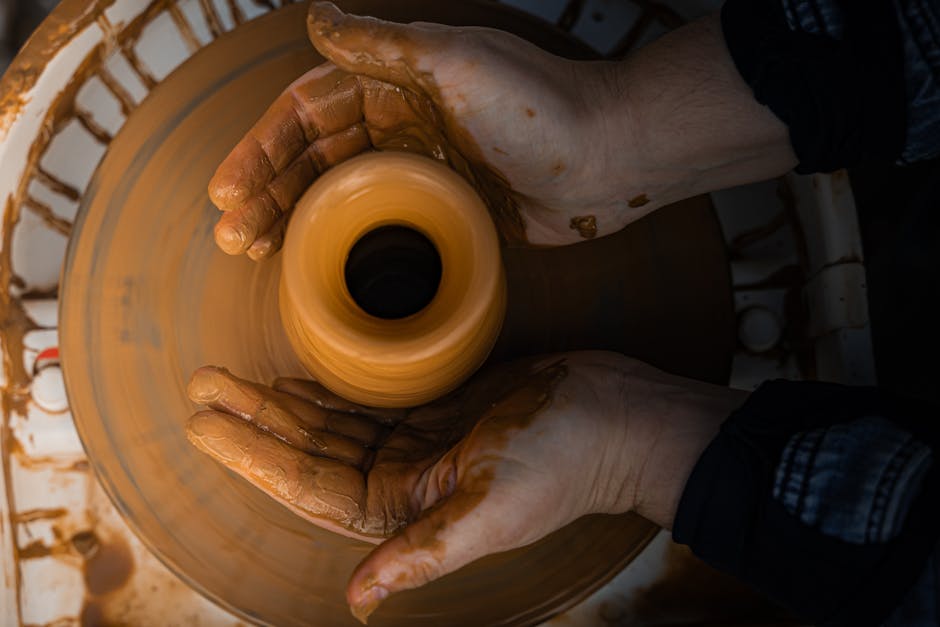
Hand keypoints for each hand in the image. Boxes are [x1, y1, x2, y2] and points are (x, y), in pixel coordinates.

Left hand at [185, 352, 746, 622]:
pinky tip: (295, 371)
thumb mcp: (491, 510)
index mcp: (406, 514)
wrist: (621, 417)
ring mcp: (419, 445)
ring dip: (282, 402)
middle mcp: (403, 484)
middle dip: (255, 422)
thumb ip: (422, 553)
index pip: (311, 486)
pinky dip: (329, 386)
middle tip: (203, 384)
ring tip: (229, 373)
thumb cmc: (564, 462)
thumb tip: (357, 602)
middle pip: (310, 452)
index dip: (256, 457)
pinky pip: (368, 400)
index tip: (207, 423)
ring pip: (332, 424)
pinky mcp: (439, 408)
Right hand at [208, 1, 642, 257]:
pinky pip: (379, 225)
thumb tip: (316, 14)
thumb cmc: (540, 106)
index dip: (263, 148)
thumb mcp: (456, 61)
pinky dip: (342, 243)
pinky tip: (313, 266)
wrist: (610, 159)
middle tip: (232, 237)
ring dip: (293, 221)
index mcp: (397, 81)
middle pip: (315, 158)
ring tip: (253, 254)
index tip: (228, 190)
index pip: (309, 112)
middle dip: (267, 193)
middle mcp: (402, 121)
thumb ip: (382, 45)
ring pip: (339, 195)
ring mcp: (420, 168)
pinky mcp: (444, 208)